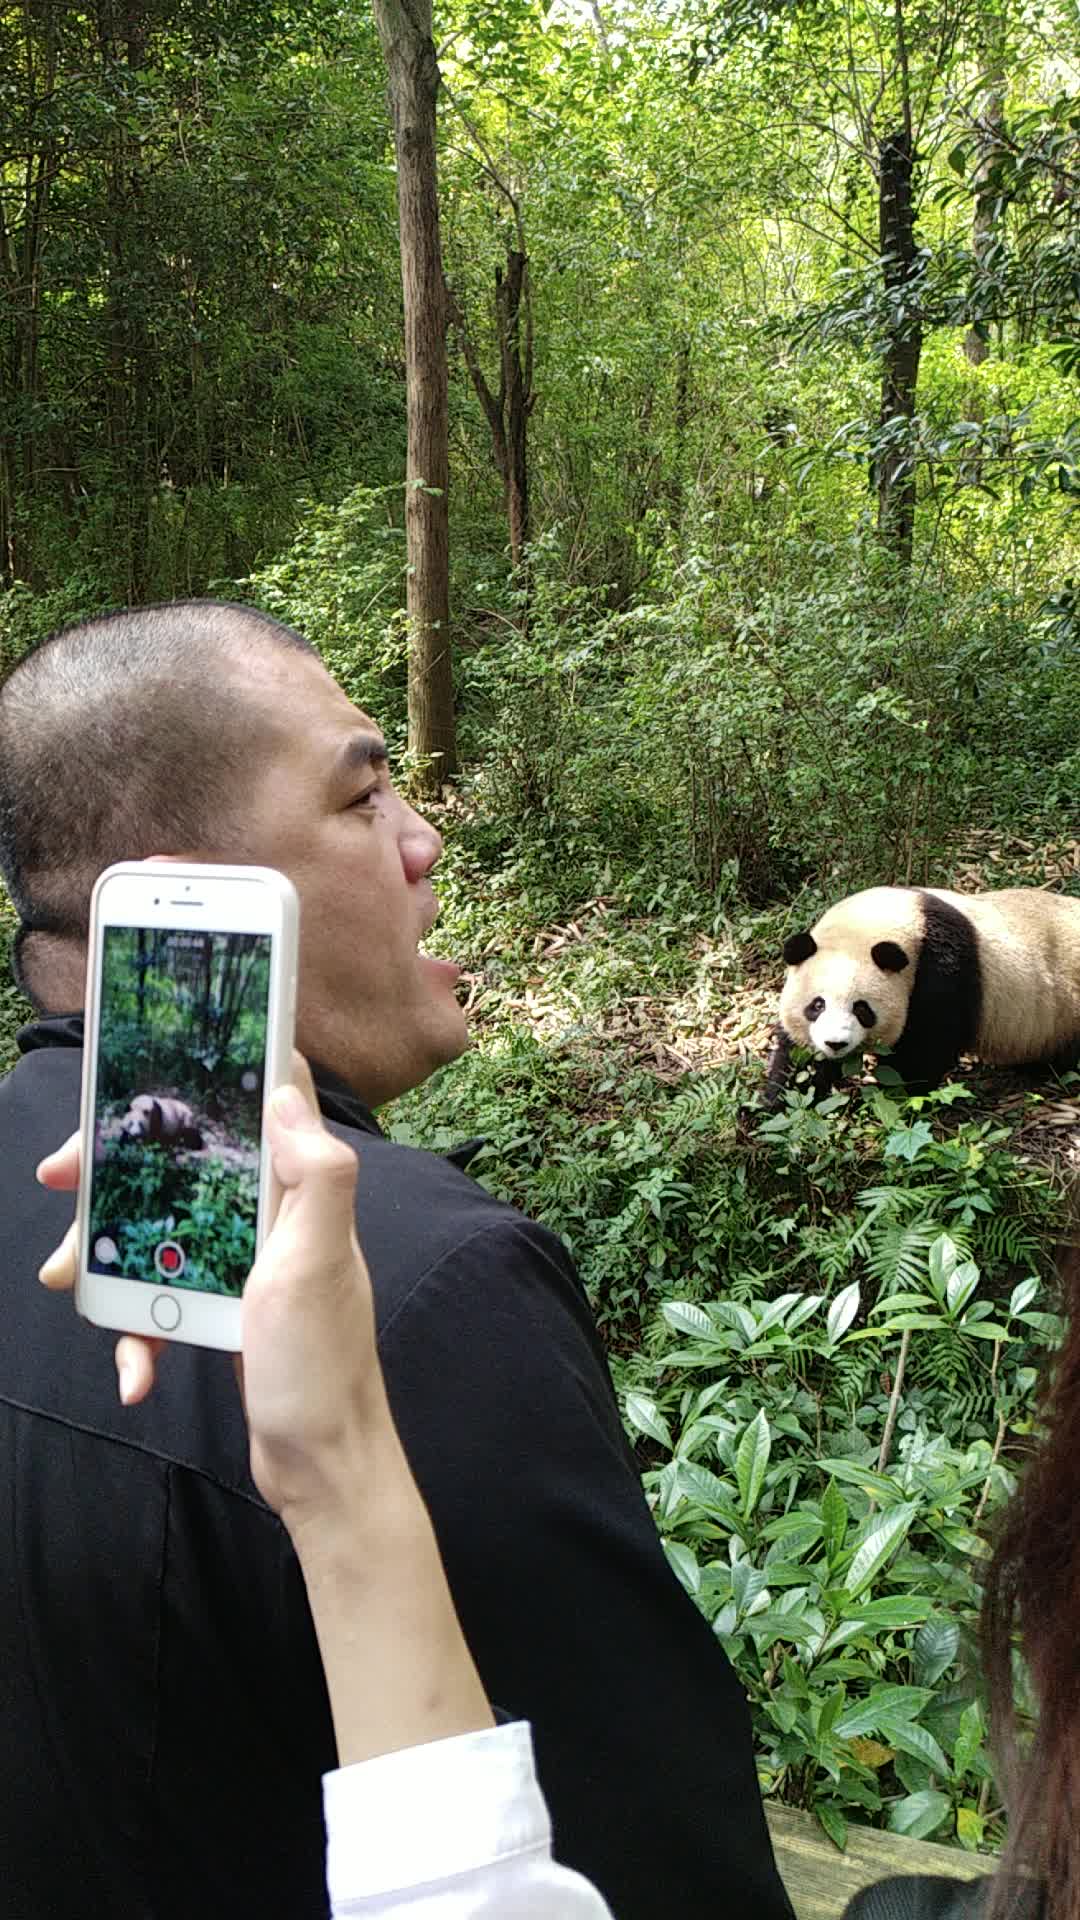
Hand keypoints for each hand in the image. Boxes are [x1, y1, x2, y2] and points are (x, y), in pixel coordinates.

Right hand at [37, 1054, 494, 1762]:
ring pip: (160, 1233)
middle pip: (184, 1167)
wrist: (322, 1469)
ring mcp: (246, 1267)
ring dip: (108, 1257)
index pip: (253, 1107)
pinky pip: (164, 1304)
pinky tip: (136, 1374)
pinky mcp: (225, 1314)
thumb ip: (315, 1177)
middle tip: (59, 1180)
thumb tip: (285, 1092)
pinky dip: (138, 1334)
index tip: (128, 1089)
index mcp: (298, 1194)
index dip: (194, 1085)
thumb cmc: (323, 1369)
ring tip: (64, 1280)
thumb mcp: (316, 1265)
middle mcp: (273, 1220)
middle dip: (117, 1171)